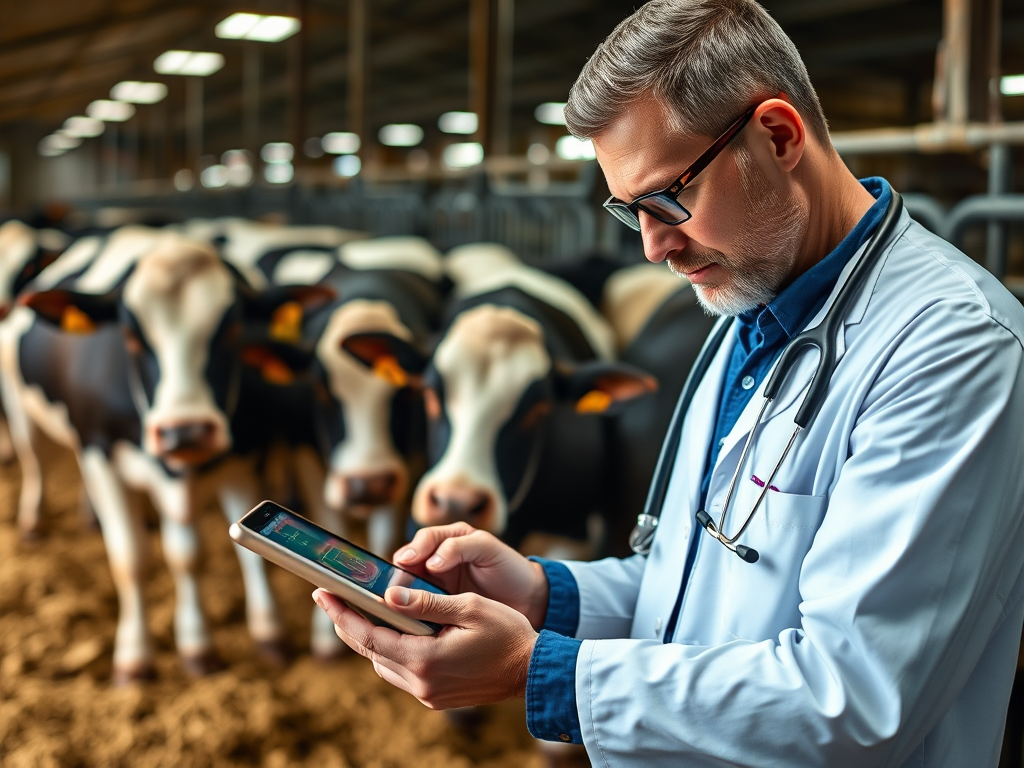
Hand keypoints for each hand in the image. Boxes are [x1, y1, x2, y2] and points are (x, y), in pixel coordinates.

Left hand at [312, 585, 537, 708]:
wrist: (533, 671)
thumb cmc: (507, 634)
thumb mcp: (468, 607)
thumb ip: (425, 602)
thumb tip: (388, 594)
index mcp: (425, 659)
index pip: (369, 635)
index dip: (342, 614)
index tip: (323, 594)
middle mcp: (420, 683)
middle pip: (370, 651)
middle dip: (349, 623)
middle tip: (331, 598)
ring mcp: (427, 694)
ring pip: (383, 663)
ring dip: (370, 638)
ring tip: (359, 610)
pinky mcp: (435, 697)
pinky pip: (401, 672)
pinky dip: (391, 650)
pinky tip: (394, 631)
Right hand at [393, 522, 549, 628]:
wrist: (527, 599)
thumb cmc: (510, 568)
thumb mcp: (489, 550)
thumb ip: (460, 549)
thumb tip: (431, 562)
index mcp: (450, 539)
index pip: (424, 540)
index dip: (413, 550)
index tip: (406, 562)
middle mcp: (438, 558)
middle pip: (409, 562)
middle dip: (399, 572)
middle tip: (391, 585)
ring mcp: (437, 582)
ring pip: (409, 584)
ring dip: (400, 593)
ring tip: (392, 602)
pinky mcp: (439, 604)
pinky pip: (419, 604)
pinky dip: (410, 609)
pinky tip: (405, 617)